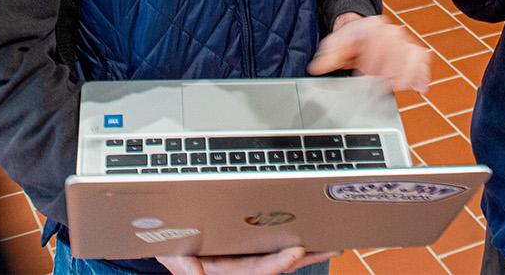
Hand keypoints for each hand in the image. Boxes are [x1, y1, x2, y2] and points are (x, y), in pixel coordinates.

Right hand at [158, 247, 333, 274]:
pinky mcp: (251, 243)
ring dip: (308, 248)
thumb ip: (186, 267)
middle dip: (306, 256)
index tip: (297, 250)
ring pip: (283, 252)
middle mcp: (244, 264)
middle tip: (331, 247)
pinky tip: (314, 233)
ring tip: (332, 241)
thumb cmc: (175, 249)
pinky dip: (294, 238)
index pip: (260, 269)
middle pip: (280, 262)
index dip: (279, 262)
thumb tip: (196, 274)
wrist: (171, 240)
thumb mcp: (176, 257)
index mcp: (230, 269)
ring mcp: (249, 254)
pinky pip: (276, 242)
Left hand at [309, 13, 429, 91]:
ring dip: (409, 72)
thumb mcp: (335, 44)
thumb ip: (328, 56)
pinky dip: (422, 74)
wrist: (362, 30)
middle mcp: (391, 31)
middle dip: (391, 68)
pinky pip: (422, 60)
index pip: (377, 40)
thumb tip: (317, 67)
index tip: (365, 73)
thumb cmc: (350, 39)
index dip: (372, 59)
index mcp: (372, 27)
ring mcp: (404, 41)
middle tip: (382, 85)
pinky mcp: (412, 51)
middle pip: (398, 48)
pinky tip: (420, 88)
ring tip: (400, 86)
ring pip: (413, 54)